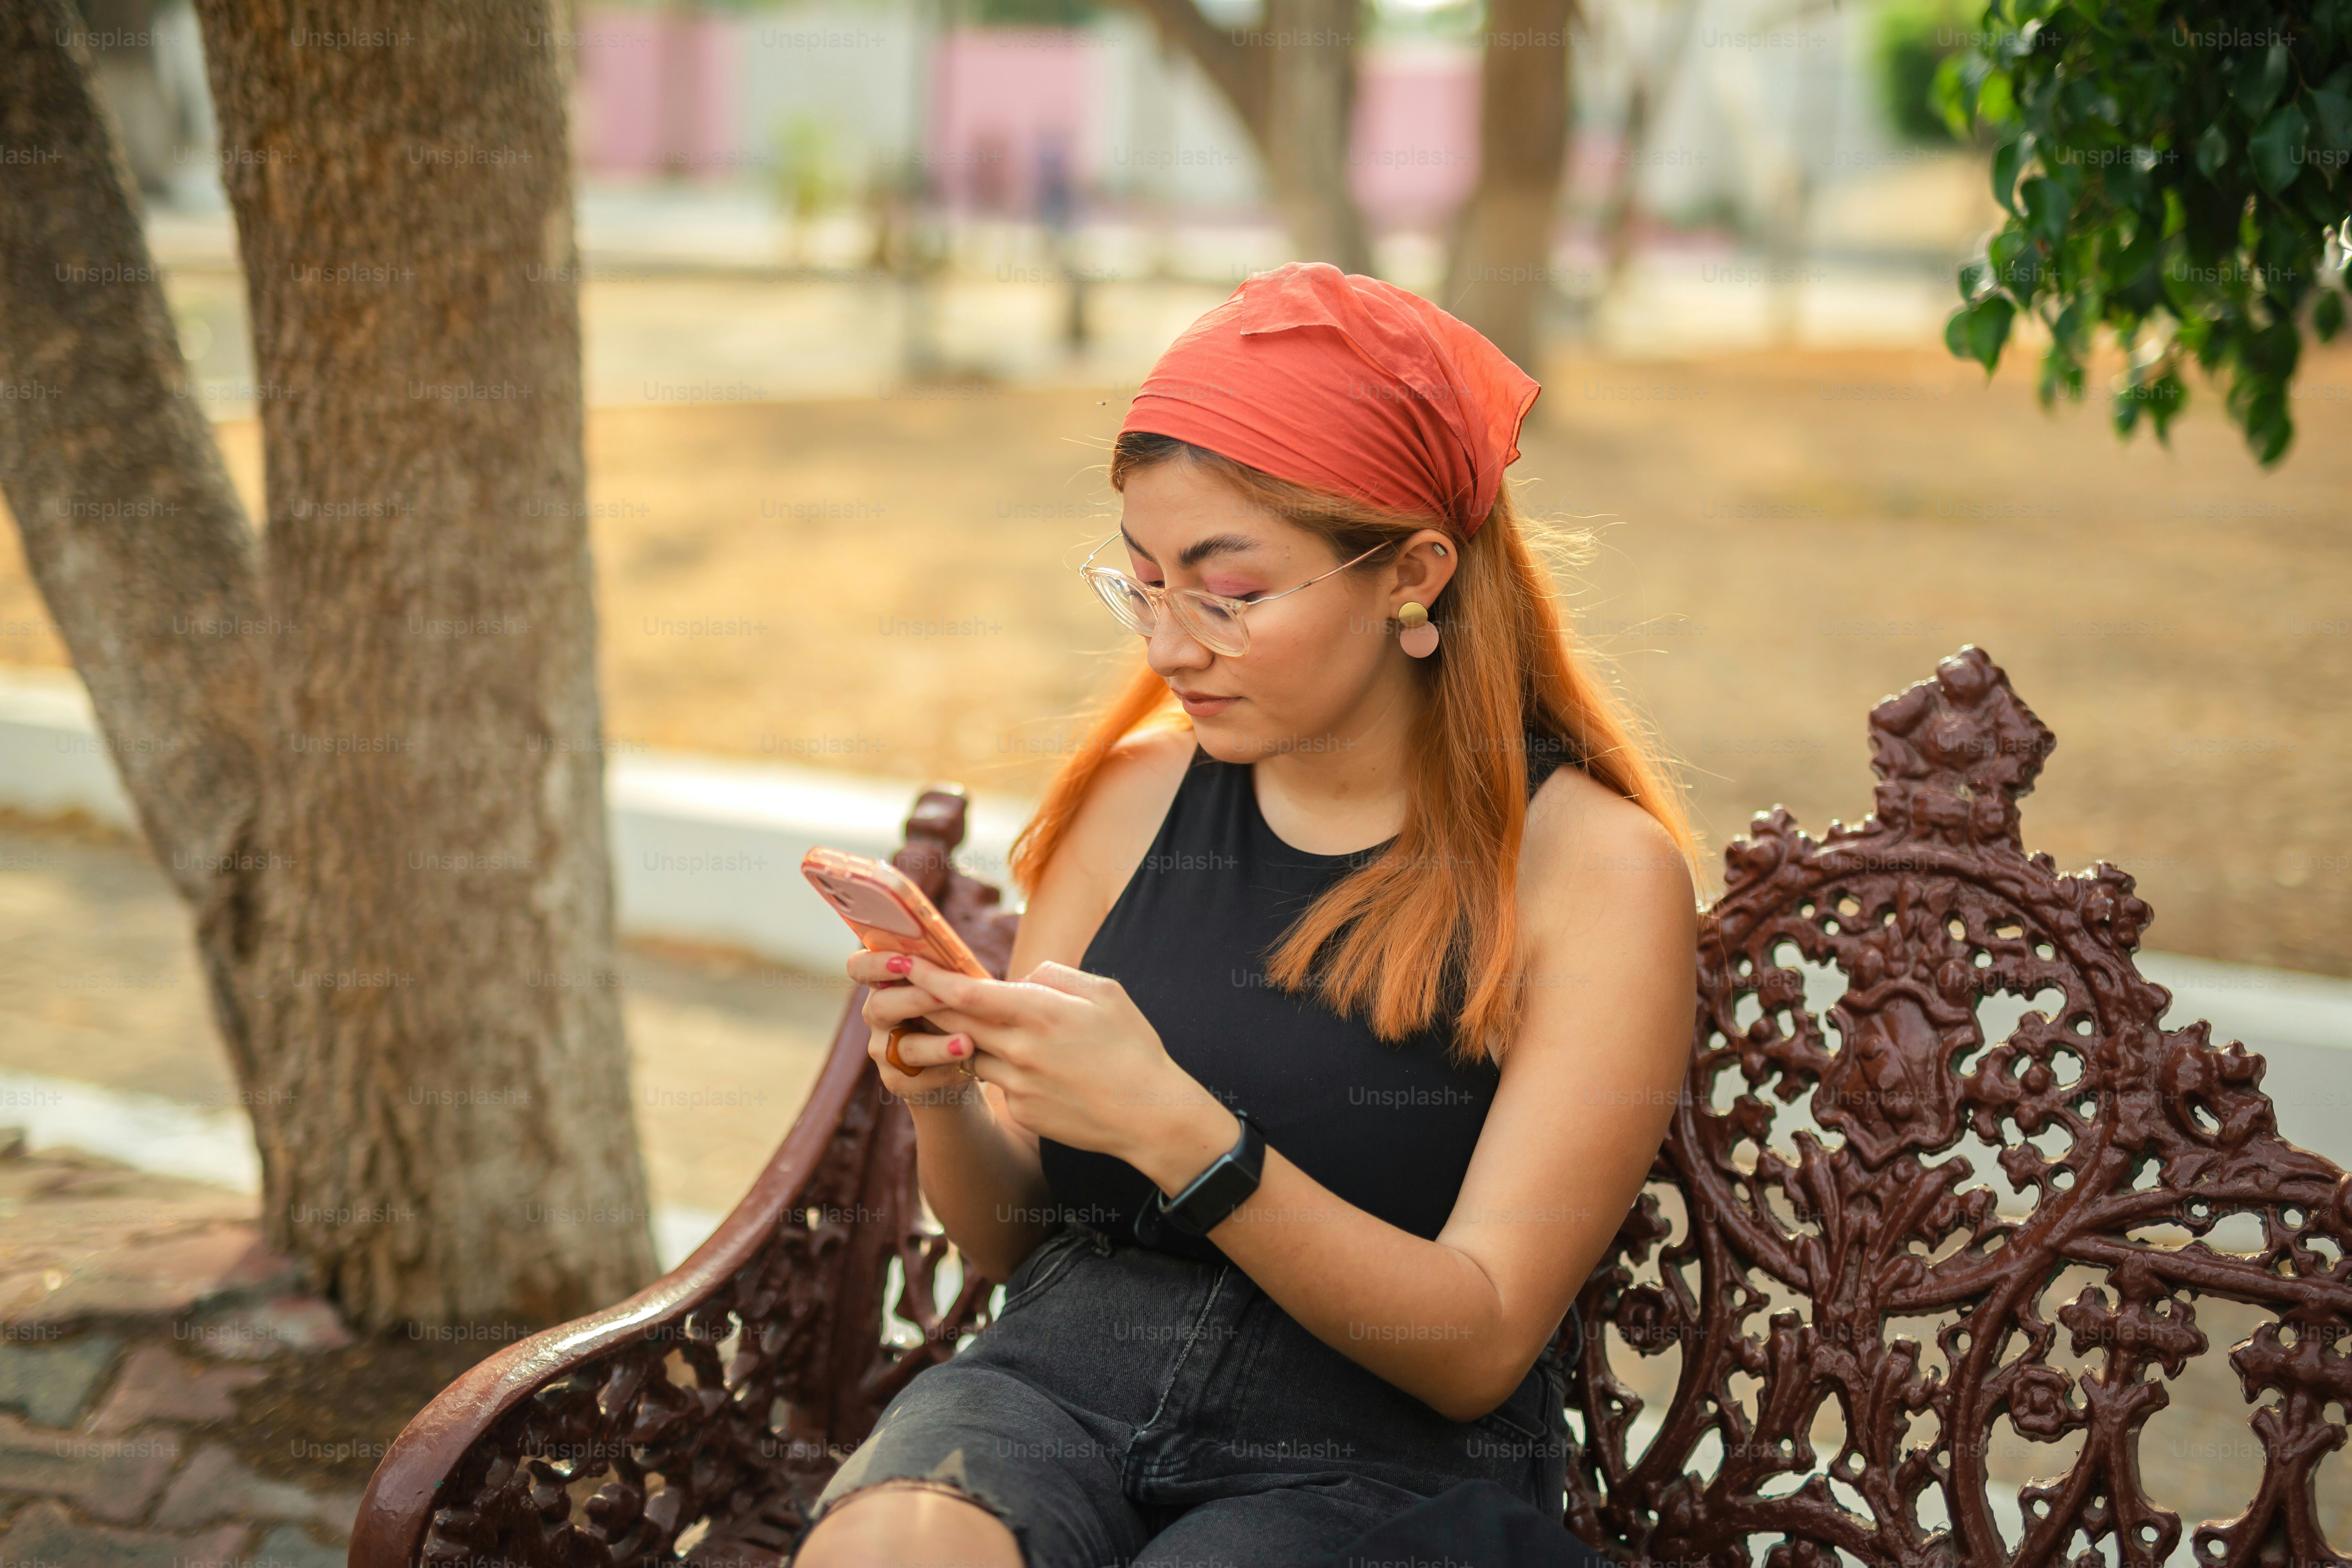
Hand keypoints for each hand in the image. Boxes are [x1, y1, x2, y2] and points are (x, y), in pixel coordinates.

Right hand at [849, 949, 980, 1105]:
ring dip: (937, 1046)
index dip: (874, 963)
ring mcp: (883, 1050)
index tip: (902, 961)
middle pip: (881, 1006)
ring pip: (907, 1047)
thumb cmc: (956, 1009)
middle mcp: (877, 1015)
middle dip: (916, 1000)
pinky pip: (921, 1078)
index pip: (860, 967)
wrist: (960, 1062)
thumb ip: (946, 970)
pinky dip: (949, 1070)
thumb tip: (961, 957)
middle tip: (945, 997)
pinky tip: (971, 1064)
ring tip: (966, 1044)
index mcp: (885, 983)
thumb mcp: (950, 986)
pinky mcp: (898, 1081)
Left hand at [888, 954, 1240, 1190]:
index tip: (904, 962)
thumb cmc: (1133, 1047)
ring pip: (971, 1054)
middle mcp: (1019, 1050)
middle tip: (908, 986)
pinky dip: (1002, 1068)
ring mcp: (1016, 1085)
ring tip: (976, 1024)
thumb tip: (1019, 978)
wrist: (1151, 1116)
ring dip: (964, 1038)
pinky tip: (1035, 1068)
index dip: (929, 978)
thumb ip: (1054, 975)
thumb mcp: (1104, 992)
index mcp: (1039, 1013)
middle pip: (953, 1024)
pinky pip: (997, 1082)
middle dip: (928, 1003)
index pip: (966, 994)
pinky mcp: (1020, 1111)